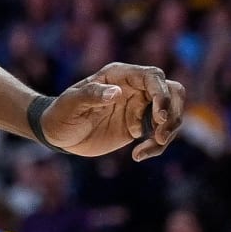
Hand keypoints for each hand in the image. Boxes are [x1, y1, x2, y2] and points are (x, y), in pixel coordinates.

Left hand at [40, 63, 185, 160]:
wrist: (57, 133)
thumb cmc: (60, 113)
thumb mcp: (71, 104)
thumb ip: (91, 95)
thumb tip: (116, 92)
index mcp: (120, 75)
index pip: (153, 77)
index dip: (162, 94)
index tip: (160, 117)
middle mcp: (135, 88)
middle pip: (173, 93)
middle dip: (173, 114)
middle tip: (160, 136)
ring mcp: (140, 106)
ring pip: (171, 114)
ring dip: (167, 134)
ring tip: (144, 151)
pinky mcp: (139, 125)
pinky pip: (160, 133)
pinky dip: (156, 146)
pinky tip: (138, 155)